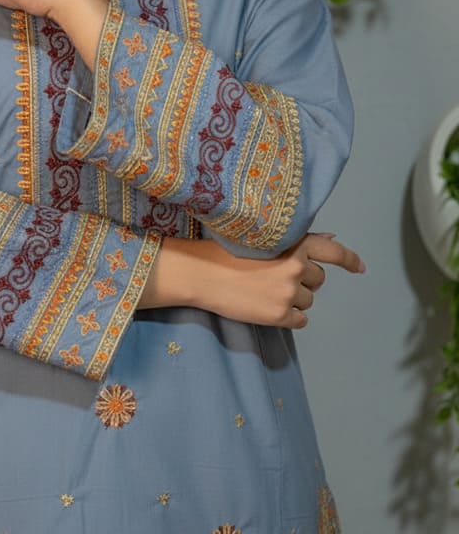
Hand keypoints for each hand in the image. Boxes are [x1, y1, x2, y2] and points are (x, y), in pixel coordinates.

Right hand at [141, 232, 364, 327]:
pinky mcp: (280, 315)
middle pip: (318, 281)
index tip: (360, 268)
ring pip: (308, 301)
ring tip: (263, 291)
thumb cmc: (226, 252)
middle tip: (274, 278)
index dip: (349, 260)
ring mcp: (288, 292)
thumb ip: (298, 242)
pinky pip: (299, 320)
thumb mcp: (262, 240)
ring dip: (292, 299)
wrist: (201, 273)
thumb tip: (330, 239)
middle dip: (303, 281)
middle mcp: (295, 267)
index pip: (332, 252)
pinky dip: (287, 317)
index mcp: (293, 244)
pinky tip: (265, 306)